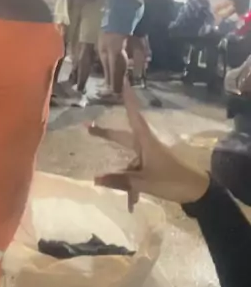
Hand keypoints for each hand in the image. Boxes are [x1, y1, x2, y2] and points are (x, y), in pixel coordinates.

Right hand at [89, 80, 208, 207]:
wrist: (198, 191)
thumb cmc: (172, 180)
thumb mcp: (144, 182)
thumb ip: (120, 180)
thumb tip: (95, 179)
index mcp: (145, 141)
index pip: (133, 116)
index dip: (127, 100)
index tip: (123, 82)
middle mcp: (146, 145)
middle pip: (122, 137)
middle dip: (106, 134)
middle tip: (87, 127)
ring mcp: (149, 156)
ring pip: (129, 162)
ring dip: (123, 176)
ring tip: (127, 197)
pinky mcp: (153, 166)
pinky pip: (136, 173)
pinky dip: (133, 185)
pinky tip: (133, 204)